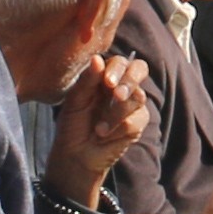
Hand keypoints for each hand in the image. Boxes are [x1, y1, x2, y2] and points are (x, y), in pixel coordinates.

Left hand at [49, 51, 152, 201]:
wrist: (75, 154)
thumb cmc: (72, 124)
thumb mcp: (75, 101)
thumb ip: (87, 80)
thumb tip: (98, 59)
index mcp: (105, 76)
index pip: (120, 61)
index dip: (117, 69)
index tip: (107, 82)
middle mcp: (121, 87)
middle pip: (140, 69)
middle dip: (129, 81)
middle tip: (116, 95)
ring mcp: (131, 105)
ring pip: (137, 97)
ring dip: (116, 113)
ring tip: (98, 128)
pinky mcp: (137, 124)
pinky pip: (137, 119)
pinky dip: (119, 127)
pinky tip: (104, 135)